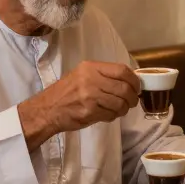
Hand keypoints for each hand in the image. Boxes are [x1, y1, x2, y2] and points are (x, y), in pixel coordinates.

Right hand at [17, 61, 139, 150]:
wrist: (47, 109)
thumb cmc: (66, 92)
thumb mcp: (82, 75)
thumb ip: (103, 75)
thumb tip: (129, 81)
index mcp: (91, 67)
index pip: (122, 70)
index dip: (134, 80)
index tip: (137, 87)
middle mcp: (91, 79)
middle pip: (124, 88)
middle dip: (132, 97)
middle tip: (132, 101)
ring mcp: (90, 96)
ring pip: (120, 103)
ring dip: (124, 108)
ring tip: (121, 109)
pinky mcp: (89, 111)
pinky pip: (111, 114)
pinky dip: (114, 116)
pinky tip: (108, 114)